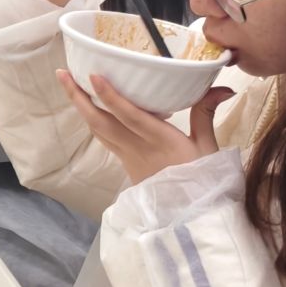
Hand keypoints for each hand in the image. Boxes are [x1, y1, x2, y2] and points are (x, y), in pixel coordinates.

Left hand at [60, 70, 233, 186]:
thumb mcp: (208, 145)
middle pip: (100, 121)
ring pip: (96, 128)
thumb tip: (223, 87)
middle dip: (78, 97)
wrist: (190, 213)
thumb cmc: (202, 177)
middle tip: (62, 73)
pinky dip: (92, 119)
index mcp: (160, 140)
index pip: (130, 116)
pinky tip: (87, 107)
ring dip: (80, 106)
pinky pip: (102, 137)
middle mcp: (137, 147)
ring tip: (68, 83)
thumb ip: (206, 113)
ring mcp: (126, 155)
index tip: (93, 75)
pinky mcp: (123, 161)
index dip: (110, 97)